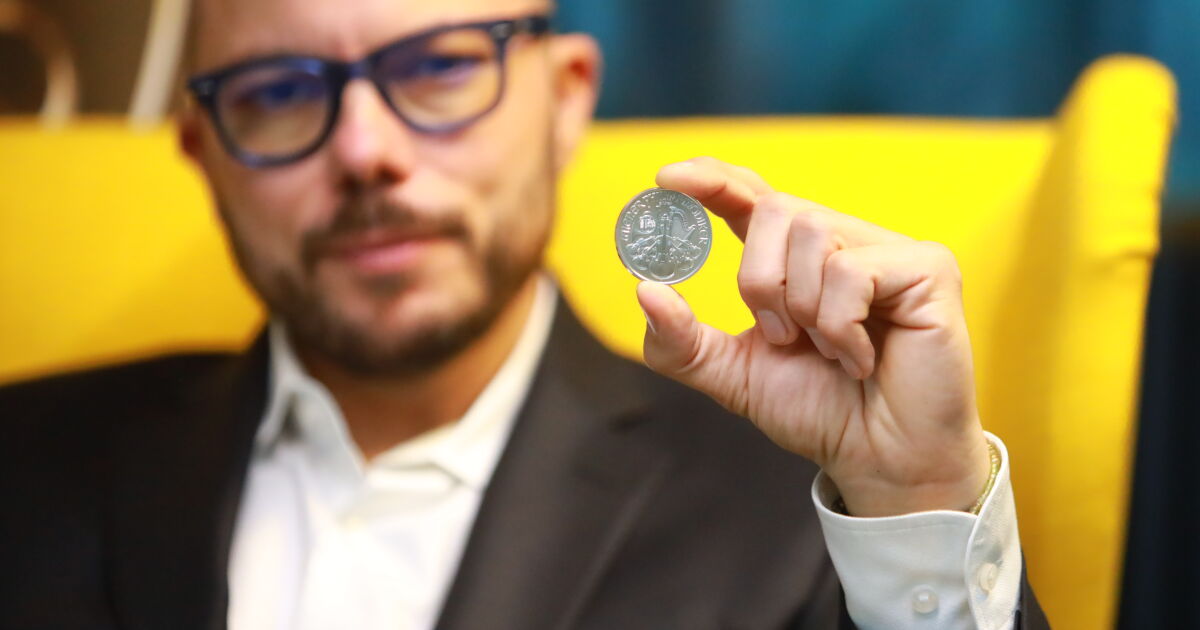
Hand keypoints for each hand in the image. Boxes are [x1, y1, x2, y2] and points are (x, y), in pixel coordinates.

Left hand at [637, 157, 991, 516]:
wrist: (882, 462)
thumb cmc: (820, 412)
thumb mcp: (734, 375)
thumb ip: (682, 341)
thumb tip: (644, 289)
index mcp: (793, 259)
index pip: (750, 195)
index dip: (712, 179)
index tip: (668, 180)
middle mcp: (840, 242)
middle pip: (775, 209)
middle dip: (760, 281)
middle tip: (782, 336)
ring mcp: (887, 250)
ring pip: (812, 232)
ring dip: (804, 309)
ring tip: (830, 352)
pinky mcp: (928, 268)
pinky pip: (854, 270)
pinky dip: (840, 326)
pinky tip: (861, 359)